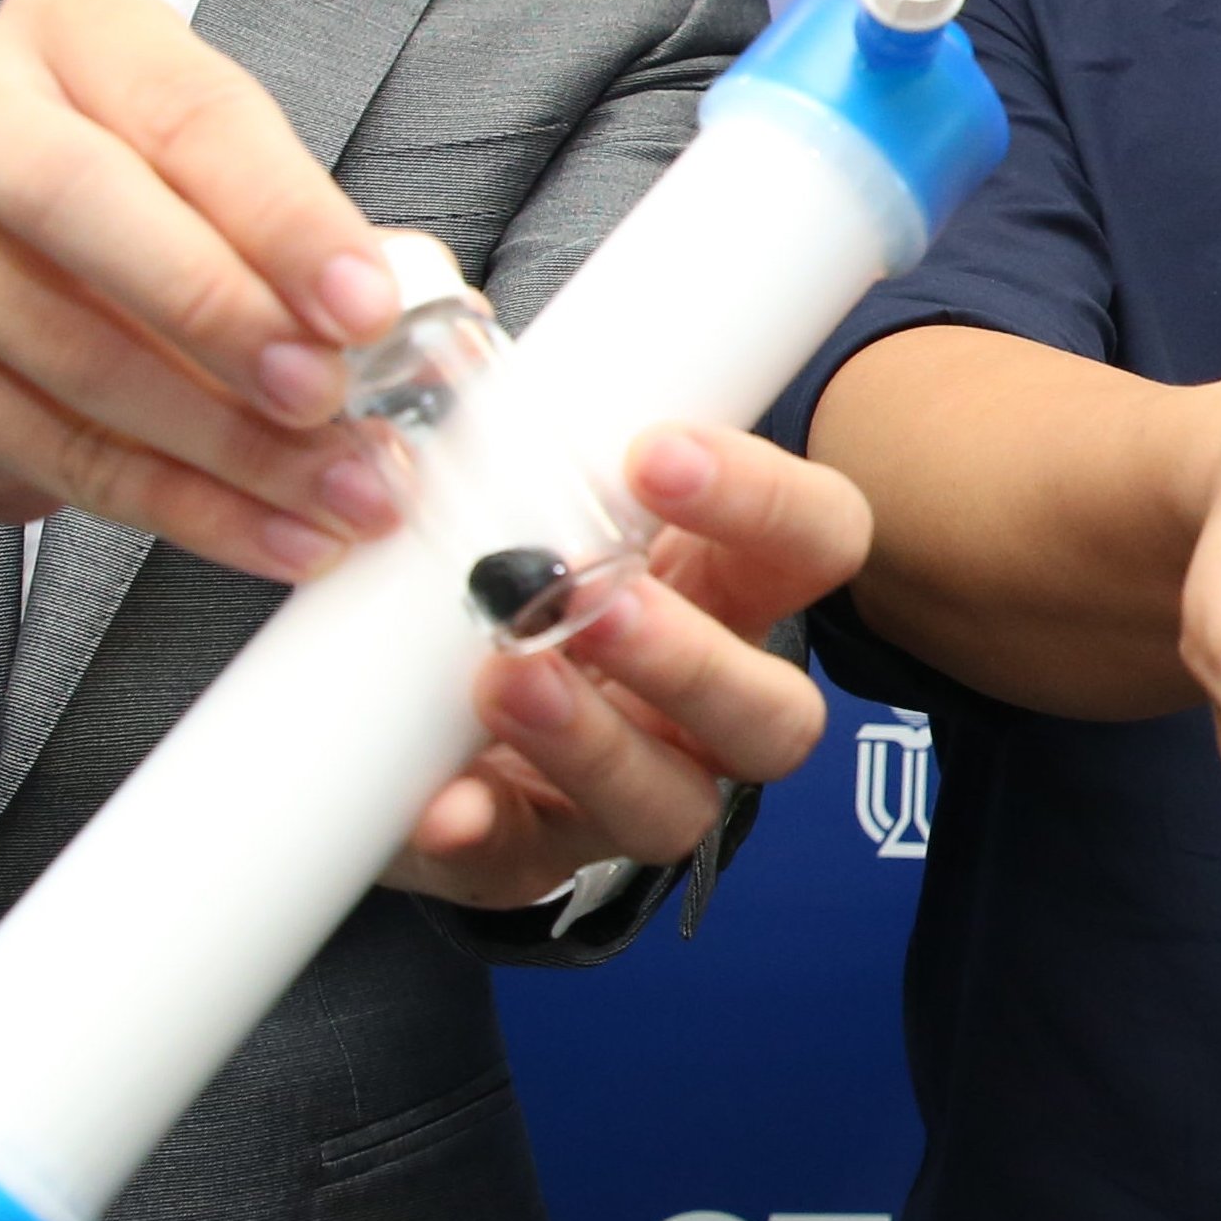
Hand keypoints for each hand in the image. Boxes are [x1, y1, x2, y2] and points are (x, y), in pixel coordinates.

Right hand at [0, 0, 403, 575]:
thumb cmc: (121, 207)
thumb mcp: (213, 179)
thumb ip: (303, 234)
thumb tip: (427, 326)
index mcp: (70, 31)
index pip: (185, 113)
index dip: (283, 216)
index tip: (367, 306)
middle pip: (83, 206)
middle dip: (223, 313)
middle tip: (327, 398)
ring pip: (70, 353)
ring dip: (225, 446)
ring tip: (338, 492)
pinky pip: (50, 451)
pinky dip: (178, 506)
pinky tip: (269, 532)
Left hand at [384, 428, 871, 909]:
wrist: (402, 698)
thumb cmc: (501, 567)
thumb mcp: (536, 491)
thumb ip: (531, 443)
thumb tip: (460, 360)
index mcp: (728, 591)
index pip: (817, 542)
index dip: (765, 503)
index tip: (657, 456)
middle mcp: (703, 706)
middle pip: (778, 711)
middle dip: (690, 659)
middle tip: (596, 603)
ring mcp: (627, 791)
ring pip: (674, 806)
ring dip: (597, 746)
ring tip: (505, 683)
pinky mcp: (527, 852)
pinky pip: (518, 861)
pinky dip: (481, 831)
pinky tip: (441, 803)